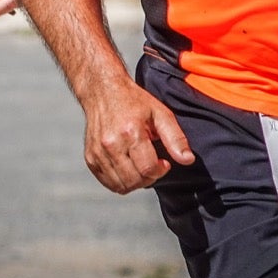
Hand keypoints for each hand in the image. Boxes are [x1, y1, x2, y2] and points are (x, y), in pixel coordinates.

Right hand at [80, 75, 193, 193]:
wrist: (102, 91)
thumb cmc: (132, 101)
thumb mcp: (160, 113)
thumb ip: (175, 138)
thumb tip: (187, 160)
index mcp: (130, 132)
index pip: (148, 170)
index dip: (160, 171)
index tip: (163, 163)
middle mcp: (111, 144)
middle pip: (134, 181)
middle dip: (149, 178)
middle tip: (152, 164)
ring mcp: (98, 152)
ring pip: (120, 186)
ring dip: (135, 182)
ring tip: (139, 165)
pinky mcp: (90, 157)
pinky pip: (108, 183)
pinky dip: (120, 181)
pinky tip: (127, 167)